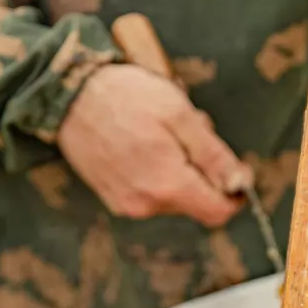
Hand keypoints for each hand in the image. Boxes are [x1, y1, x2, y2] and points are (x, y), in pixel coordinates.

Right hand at [56, 64, 251, 224]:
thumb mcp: (180, 115)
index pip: (218, 212)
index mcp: (168, 185)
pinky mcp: (113, 198)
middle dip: (203, 171)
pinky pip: (151, 192)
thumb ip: (213, 155)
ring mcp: (127, 204)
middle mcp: (147, 204)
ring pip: (174, 196)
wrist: (67, 95)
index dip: (234, 192)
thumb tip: (239, 184)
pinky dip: (158, 171)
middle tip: (191, 131)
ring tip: (163, 132)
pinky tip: (145, 141)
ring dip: (180, 168)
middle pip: (197, 202)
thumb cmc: (124, 97)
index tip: (234, 168)